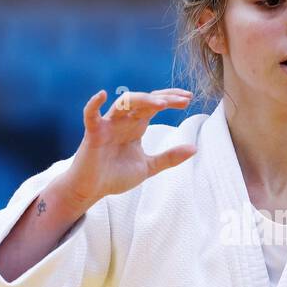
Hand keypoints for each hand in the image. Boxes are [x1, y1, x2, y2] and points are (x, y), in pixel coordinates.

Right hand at [63, 88, 196, 207]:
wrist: (93, 190)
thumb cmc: (116, 176)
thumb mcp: (149, 166)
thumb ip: (169, 157)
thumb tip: (195, 148)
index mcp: (136, 126)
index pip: (154, 105)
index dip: (170, 99)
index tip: (189, 98)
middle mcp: (123, 121)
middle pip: (143, 101)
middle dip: (163, 98)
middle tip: (183, 100)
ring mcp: (107, 126)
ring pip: (123, 104)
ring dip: (142, 100)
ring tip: (161, 104)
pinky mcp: (93, 134)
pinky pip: (90, 115)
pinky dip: (93, 104)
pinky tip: (100, 95)